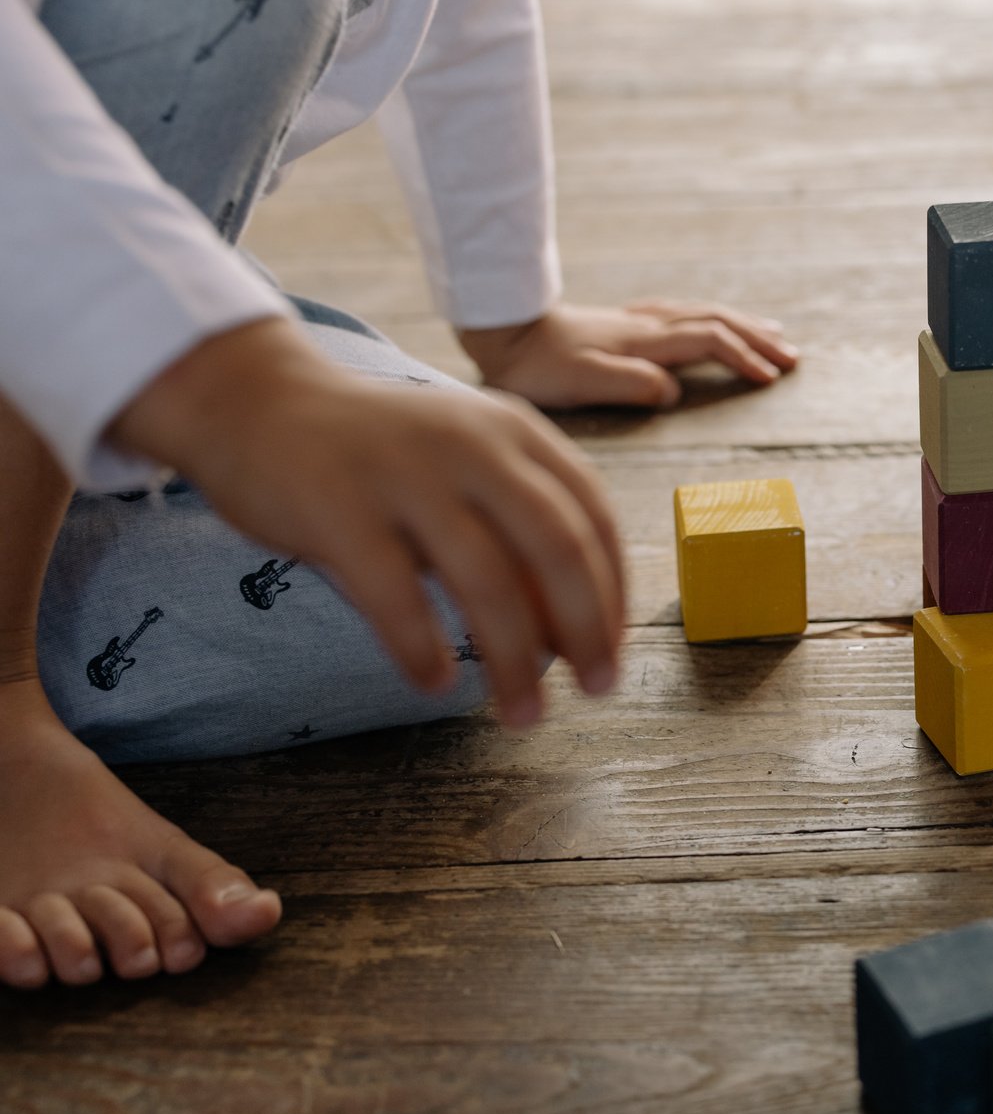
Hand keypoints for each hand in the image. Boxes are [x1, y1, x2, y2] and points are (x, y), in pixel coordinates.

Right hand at [111, 320, 626, 726]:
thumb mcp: (465, 461)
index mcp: (515, 432)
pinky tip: (436, 684)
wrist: (257, 400)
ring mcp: (405, 475)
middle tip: (596, 689)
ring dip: (515, 661)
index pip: (593, 516)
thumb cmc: (379, 451)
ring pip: (487, 581)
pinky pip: (396, 596)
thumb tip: (571, 628)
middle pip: (557, 548)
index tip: (611, 649)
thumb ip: (518, 524)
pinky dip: (423, 650)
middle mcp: (472, 446)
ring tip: (523, 713)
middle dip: (586, 629)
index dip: (612, 590)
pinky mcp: (338, 509)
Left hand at [459, 301, 798, 409]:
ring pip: (703, 313)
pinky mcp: (623, 323)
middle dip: (759, 338)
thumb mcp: (583, 382)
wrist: (501, 330)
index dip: (745, 359)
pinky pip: (684, 314)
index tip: (772, 379)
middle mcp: (647, 325)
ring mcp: (636, 321)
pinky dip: (712, 319)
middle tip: (793, 357)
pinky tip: (712, 322)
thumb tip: (674, 391)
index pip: (710, 342)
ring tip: (772, 333)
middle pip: (717, 321)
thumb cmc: (537, 366)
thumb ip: (633, 385)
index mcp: (645, 342)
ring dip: (743, 324)